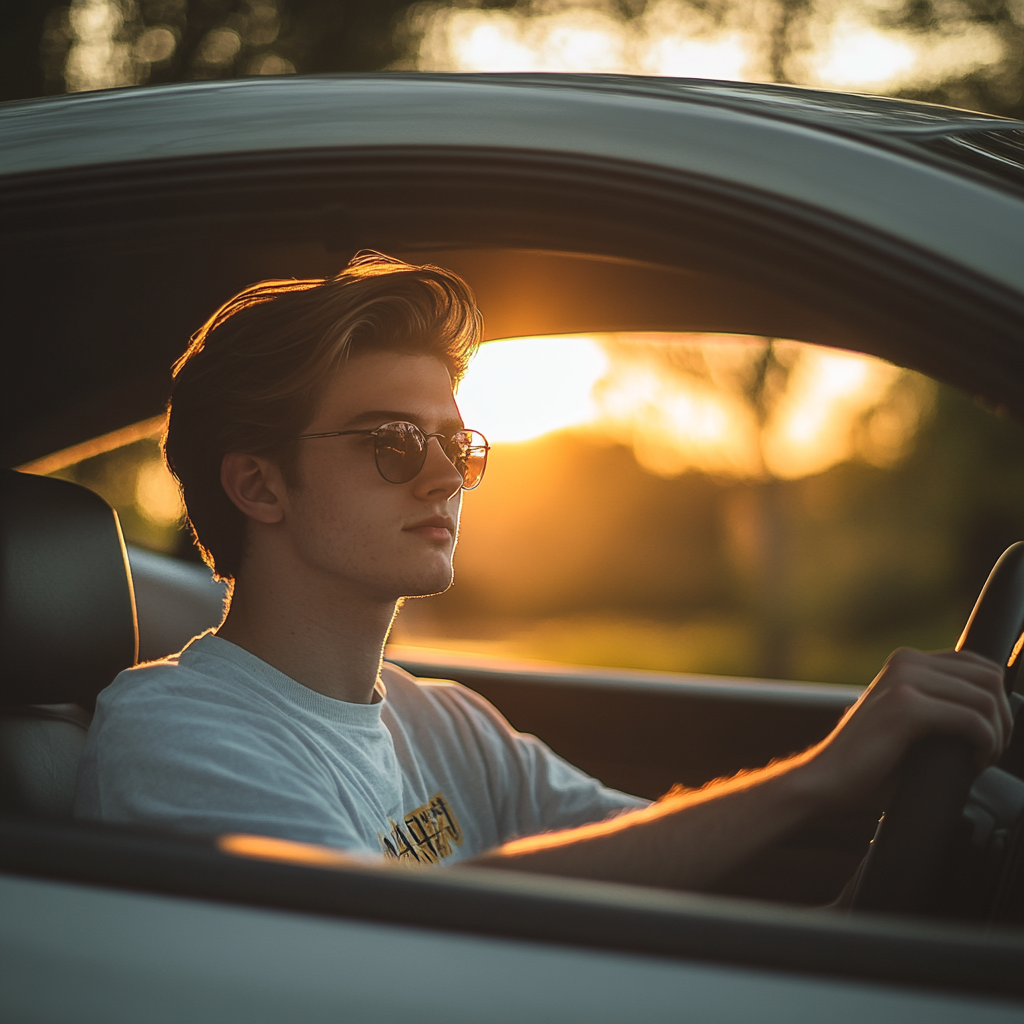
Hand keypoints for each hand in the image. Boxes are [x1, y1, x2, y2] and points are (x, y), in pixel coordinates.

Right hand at [802, 648, 1012, 807]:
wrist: (825, 781)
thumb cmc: (868, 763)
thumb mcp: (910, 722)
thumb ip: (941, 706)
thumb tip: (993, 712)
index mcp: (906, 662)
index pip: (977, 663)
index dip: (997, 700)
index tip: (991, 735)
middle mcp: (905, 661)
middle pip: (989, 677)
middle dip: (1002, 718)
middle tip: (990, 751)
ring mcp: (904, 679)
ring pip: (986, 698)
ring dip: (996, 734)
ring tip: (979, 758)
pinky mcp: (905, 705)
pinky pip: (972, 720)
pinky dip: (984, 745)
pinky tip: (971, 763)